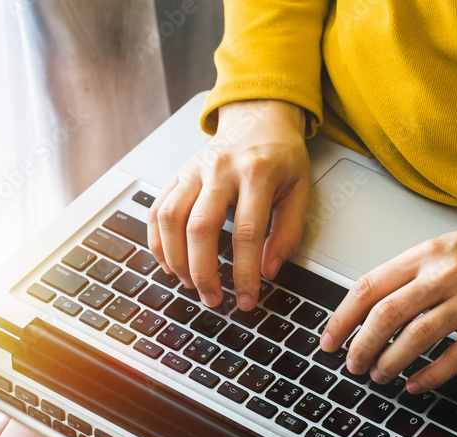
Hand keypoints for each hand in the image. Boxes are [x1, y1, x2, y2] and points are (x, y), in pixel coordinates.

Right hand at [147, 99, 310, 309]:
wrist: (258, 117)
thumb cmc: (281, 156)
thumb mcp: (299, 191)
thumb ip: (288, 232)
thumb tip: (268, 270)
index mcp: (257, 173)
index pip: (246, 232)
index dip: (245, 272)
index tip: (247, 299)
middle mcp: (220, 170)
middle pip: (200, 228)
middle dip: (203, 272)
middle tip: (213, 299)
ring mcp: (194, 170)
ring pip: (170, 219)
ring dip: (176, 260)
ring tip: (190, 284)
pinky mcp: (177, 174)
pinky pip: (156, 210)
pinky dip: (157, 242)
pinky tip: (169, 263)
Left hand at [319, 212, 456, 391]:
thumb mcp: (444, 248)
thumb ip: (408, 272)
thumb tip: (368, 305)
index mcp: (426, 254)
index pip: (369, 287)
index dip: (343, 317)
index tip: (330, 339)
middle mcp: (445, 275)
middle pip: (387, 314)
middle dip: (361, 345)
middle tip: (352, 363)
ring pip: (416, 337)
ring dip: (390, 361)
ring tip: (379, 374)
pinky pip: (454, 356)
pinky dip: (430, 375)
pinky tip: (415, 384)